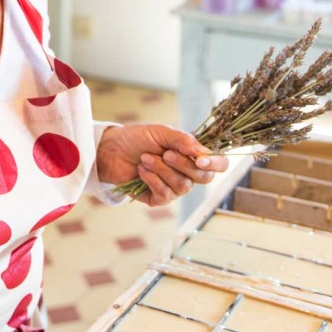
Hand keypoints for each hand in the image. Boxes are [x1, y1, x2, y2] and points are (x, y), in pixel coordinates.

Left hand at [95, 123, 227, 206]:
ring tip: (145, 158)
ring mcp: (175, 187)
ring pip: (183, 186)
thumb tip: (202, 153)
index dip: (215, 164)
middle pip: (204, 178)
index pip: (219, 164)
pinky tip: (141, 171)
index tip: (200, 160)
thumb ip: (184, 140)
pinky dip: (152, 180)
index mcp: (194, 155)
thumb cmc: (139, 138)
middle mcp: (189, 173)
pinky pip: (165, 195)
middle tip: (165, 153)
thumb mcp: (162, 132)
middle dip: (183, 165)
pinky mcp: (159, 199)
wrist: (112, 150)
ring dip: (162, 170)